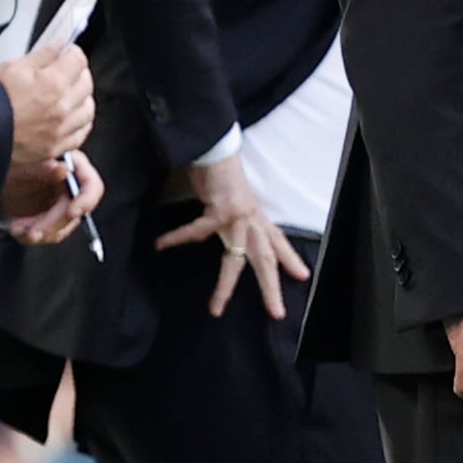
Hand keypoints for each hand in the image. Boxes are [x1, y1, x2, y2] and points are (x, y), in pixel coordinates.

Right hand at [0, 44, 93, 168]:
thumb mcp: (12, 67)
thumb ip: (42, 55)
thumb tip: (59, 46)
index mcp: (53, 83)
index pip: (78, 60)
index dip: (72, 54)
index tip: (67, 54)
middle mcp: (62, 108)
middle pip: (86, 84)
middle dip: (79, 74)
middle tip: (69, 72)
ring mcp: (60, 130)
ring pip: (87, 110)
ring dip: (82, 100)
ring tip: (70, 96)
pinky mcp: (54, 148)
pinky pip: (80, 134)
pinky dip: (79, 125)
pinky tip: (71, 119)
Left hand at [0, 152, 103, 245]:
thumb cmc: (10, 164)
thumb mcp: (23, 163)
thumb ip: (43, 166)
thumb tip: (64, 170)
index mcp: (74, 167)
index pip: (91, 186)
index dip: (85, 201)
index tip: (72, 213)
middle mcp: (71, 187)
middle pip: (75, 212)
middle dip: (54, 224)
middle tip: (34, 232)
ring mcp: (61, 205)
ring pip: (62, 227)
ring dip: (41, 233)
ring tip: (19, 230)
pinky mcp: (50, 219)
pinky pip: (48, 234)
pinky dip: (32, 236)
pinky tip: (17, 229)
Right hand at [154, 154, 308, 319]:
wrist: (218, 150)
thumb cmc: (224, 176)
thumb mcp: (238, 202)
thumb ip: (239, 220)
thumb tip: (235, 237)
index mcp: (258, 218)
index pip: (278, 242)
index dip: (290, 259)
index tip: (303, 276)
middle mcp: (253, 220)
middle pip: (266, 258)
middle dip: (271, 287)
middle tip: (277, 312)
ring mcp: (239, 217)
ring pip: (235, 258)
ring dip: (225, 286)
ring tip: (216, 309)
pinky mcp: (220, 210)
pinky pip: (196, 231)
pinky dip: (176, 238)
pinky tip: (160, 245)